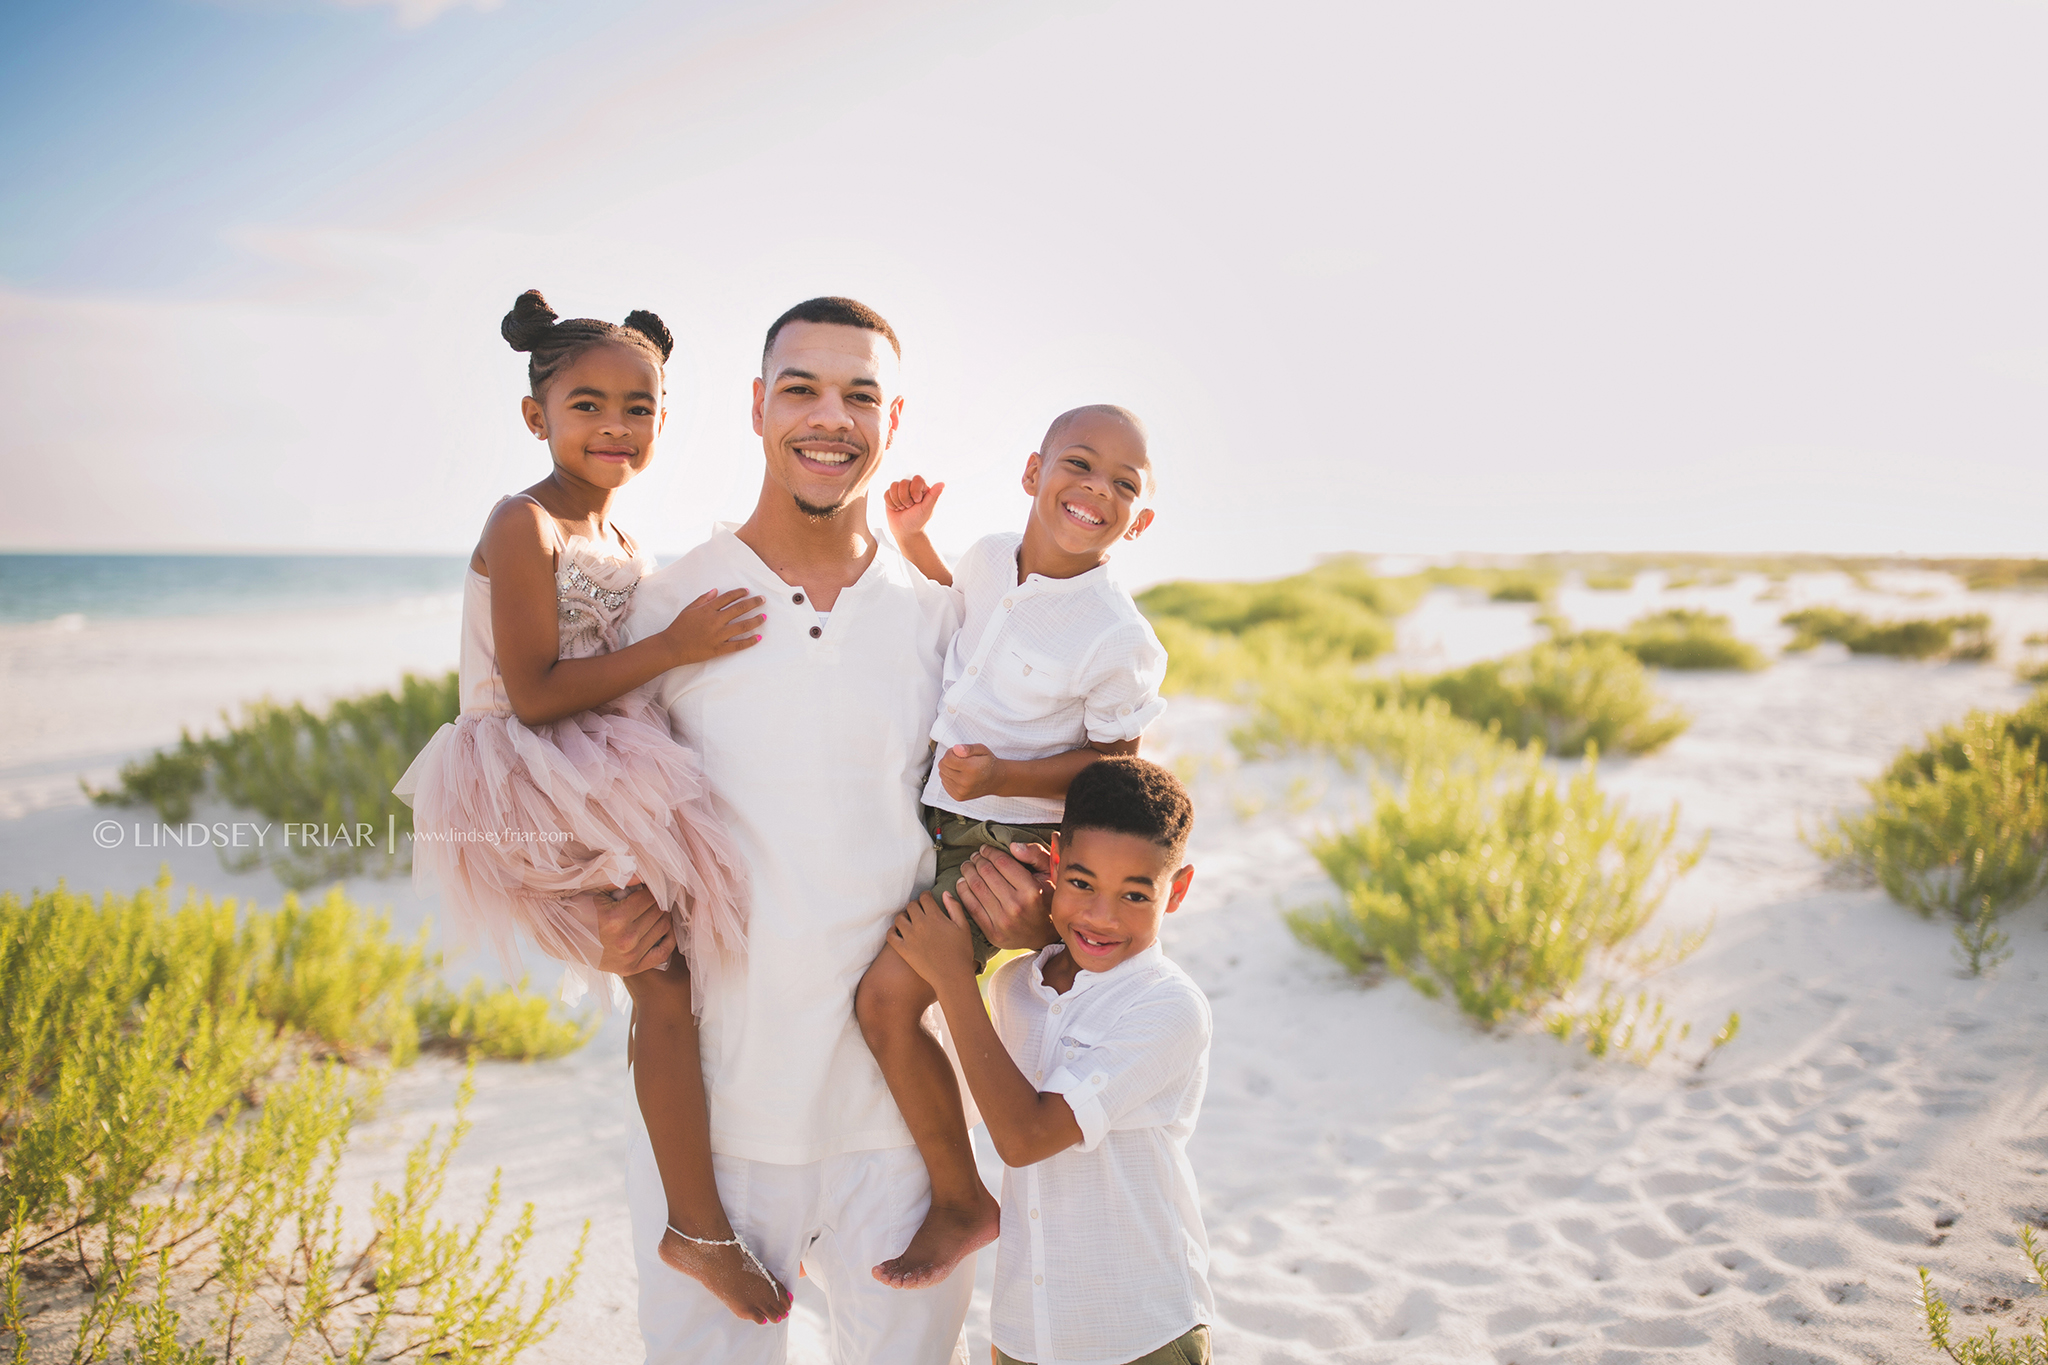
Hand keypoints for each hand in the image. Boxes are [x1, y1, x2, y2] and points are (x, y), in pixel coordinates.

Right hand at [560, 885, 674, 974]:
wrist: (562, 940)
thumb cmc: (577, 910)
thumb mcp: (594, 890)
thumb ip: (619, 880)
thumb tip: (644, 874)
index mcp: (616, 918)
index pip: (649, 897)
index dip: (651, 888)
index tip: (648, 886)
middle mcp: (625, 939)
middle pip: (658, 911)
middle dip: (657, 901)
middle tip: (650, 897)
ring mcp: (630, 956)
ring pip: (663, 927)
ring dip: (662, 916)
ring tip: (654, 909)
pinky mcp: (631, 968)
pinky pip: (663, 952)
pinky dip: (668, 939)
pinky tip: (663, 929)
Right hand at [661, 588, 765, 666]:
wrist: (671, 647)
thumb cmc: (679, 627)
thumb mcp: (689, 609)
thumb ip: (703, 599)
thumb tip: (716, 590)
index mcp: (707, 610)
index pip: (728, 598)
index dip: (739, 593)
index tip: (747, 591)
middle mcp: (715, 621)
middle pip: (739, 609)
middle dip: (753, 603)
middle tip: (763, 600)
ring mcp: (718, 635)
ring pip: (742, 626)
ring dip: (755, 620)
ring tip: (764, 617)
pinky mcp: (718, 649)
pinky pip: (737, 645)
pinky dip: (749, 641)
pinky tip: (759, 637)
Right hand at [883, 476, 944, 540]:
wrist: (905, 531)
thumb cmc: (918, 521)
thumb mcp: (927, 509)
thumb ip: (934, 495)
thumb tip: (942, 484)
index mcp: (922, 488)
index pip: (917, 479)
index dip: (914, 490)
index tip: (917, 501)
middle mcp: (911, 487)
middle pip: (903, 482)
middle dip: (905, 498)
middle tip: (909, 507)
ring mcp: (900, 491)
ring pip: (894, 486)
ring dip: (898, 501)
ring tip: (903, 508)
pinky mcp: (890, 496)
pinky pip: (887, 493)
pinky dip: (891, 504)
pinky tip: (896, 509)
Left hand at [888, 891, 976, 987]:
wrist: (952, 976)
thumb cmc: (961, 952)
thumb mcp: (964, 927)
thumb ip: (954, 907)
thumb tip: (945, 893)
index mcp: (935, 917)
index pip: (924, 897)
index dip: (926, 896)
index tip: (928, 899)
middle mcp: (920, 924)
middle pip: (911, 906)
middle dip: (915, 906)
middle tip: (919, 911)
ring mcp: (910, 937)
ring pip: (899, 918)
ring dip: (904, 917)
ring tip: (909, 921)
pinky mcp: (903, 950)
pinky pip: (891, 935)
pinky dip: (892, 931)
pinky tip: (898, 932)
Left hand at [936, 743, 1003, 801]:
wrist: (996, 780)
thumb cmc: (988, 763)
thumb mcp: (982, 749)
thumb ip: (968, 748)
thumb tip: (956, 749)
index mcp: (971, 768)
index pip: (947, 758)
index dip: (951, 752)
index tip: (959, 754)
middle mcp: (965, 781)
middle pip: (942, 766)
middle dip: (949, 761)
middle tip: (960, 761)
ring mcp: (961, 791)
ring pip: (942, 775)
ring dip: (949, 770)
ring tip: (961, 769)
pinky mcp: (958, 796)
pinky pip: (944, 784)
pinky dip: (949, 779)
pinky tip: (960, 777)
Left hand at [954, 843, 1058, 950]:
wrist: (1045, 936)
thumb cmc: (1047, 900)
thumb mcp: (1051, 874)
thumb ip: (1035, 855)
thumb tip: (1013, 846)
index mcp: (1032, 890)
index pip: (1002, 862)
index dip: (990, 852)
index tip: (985, 849)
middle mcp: (1016, 906)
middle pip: (986, 873)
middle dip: (977, 860)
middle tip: (975, 856)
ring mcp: (1003, 922)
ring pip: (976, 888)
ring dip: (968, 873)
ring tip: (967, 866)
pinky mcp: (992, 933)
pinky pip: (971, 907)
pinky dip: (963, 892)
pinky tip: (962, 882)